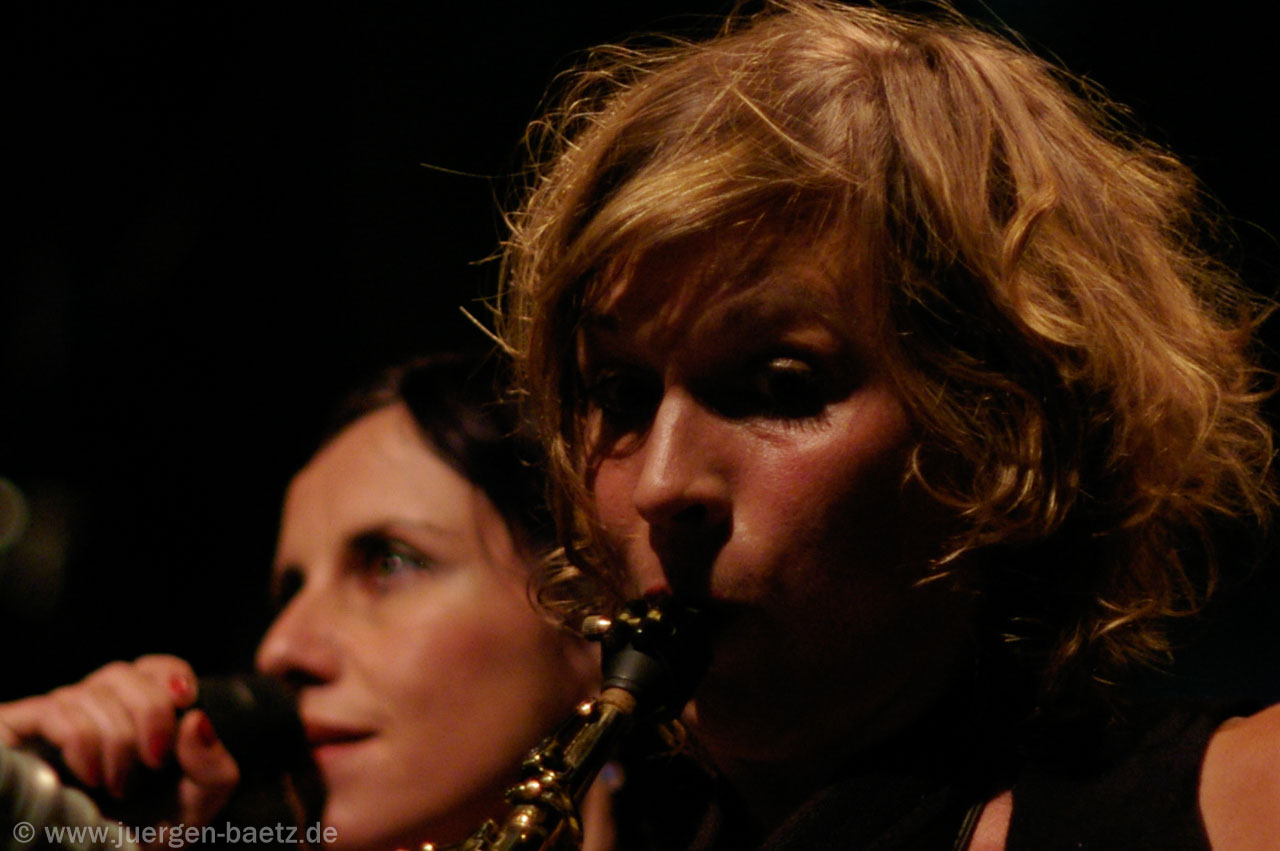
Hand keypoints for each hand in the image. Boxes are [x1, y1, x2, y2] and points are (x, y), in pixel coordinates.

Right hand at [0, 654, 238, 826]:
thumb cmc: (147, 831)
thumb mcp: (195, 804)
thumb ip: (213, 767)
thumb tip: (197, 720)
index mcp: (137, 711)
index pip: (155, 668)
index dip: (171, 676)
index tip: (186, 702)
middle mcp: (96, 707)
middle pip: (124, 674)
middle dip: (150, 713)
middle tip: (155, 761)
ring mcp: (57, 717)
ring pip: (91, 692)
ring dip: (116, 740)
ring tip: (119, 785)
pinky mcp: (21, 729)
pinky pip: (56, 711)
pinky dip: (81, 740)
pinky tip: (89, 775)